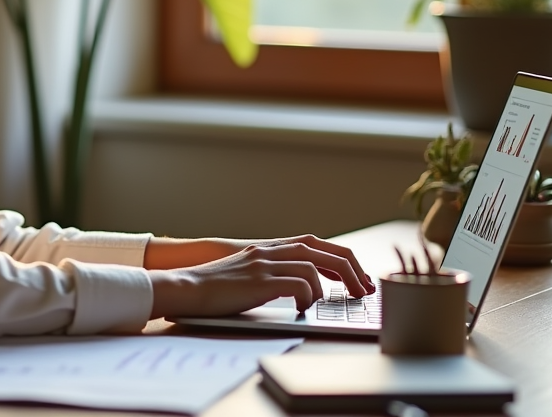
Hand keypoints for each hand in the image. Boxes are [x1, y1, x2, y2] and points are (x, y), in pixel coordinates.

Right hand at [147, 235, 373, 318]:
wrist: (188, 285)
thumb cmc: (217, 285)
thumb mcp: (248, 270)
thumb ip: (272, 270)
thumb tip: (302, 283)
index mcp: (269, 247)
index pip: (316, 244)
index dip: (342, 259)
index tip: (358, 277)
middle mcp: (270, 250)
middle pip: (324, 249)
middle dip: (351, 269)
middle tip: (363, 289)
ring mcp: (265, 264)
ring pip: (314, 265)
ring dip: (331, 285)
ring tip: (335, 301)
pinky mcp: (260, 281)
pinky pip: (299, 284)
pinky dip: (308, 296)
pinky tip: (303, 307)